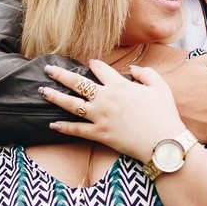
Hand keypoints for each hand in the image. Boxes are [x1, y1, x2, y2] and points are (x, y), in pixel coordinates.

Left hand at [39, 61, 183, 160]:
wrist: (163, 142)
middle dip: (60, 74)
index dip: (94, 64)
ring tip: (42, 91)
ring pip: (71, 104)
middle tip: (48, 69)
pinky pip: (77, 130)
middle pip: (77, 83)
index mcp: (119, 85)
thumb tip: (133, 68)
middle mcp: (106, 98)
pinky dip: (64, 127)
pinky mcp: (99, 134)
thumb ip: (146, 73)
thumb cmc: (164, 114)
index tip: (89, 63)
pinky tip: (52, 124)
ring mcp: (100, 116)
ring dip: (55, 97)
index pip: (100, 69)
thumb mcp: (160, 87)